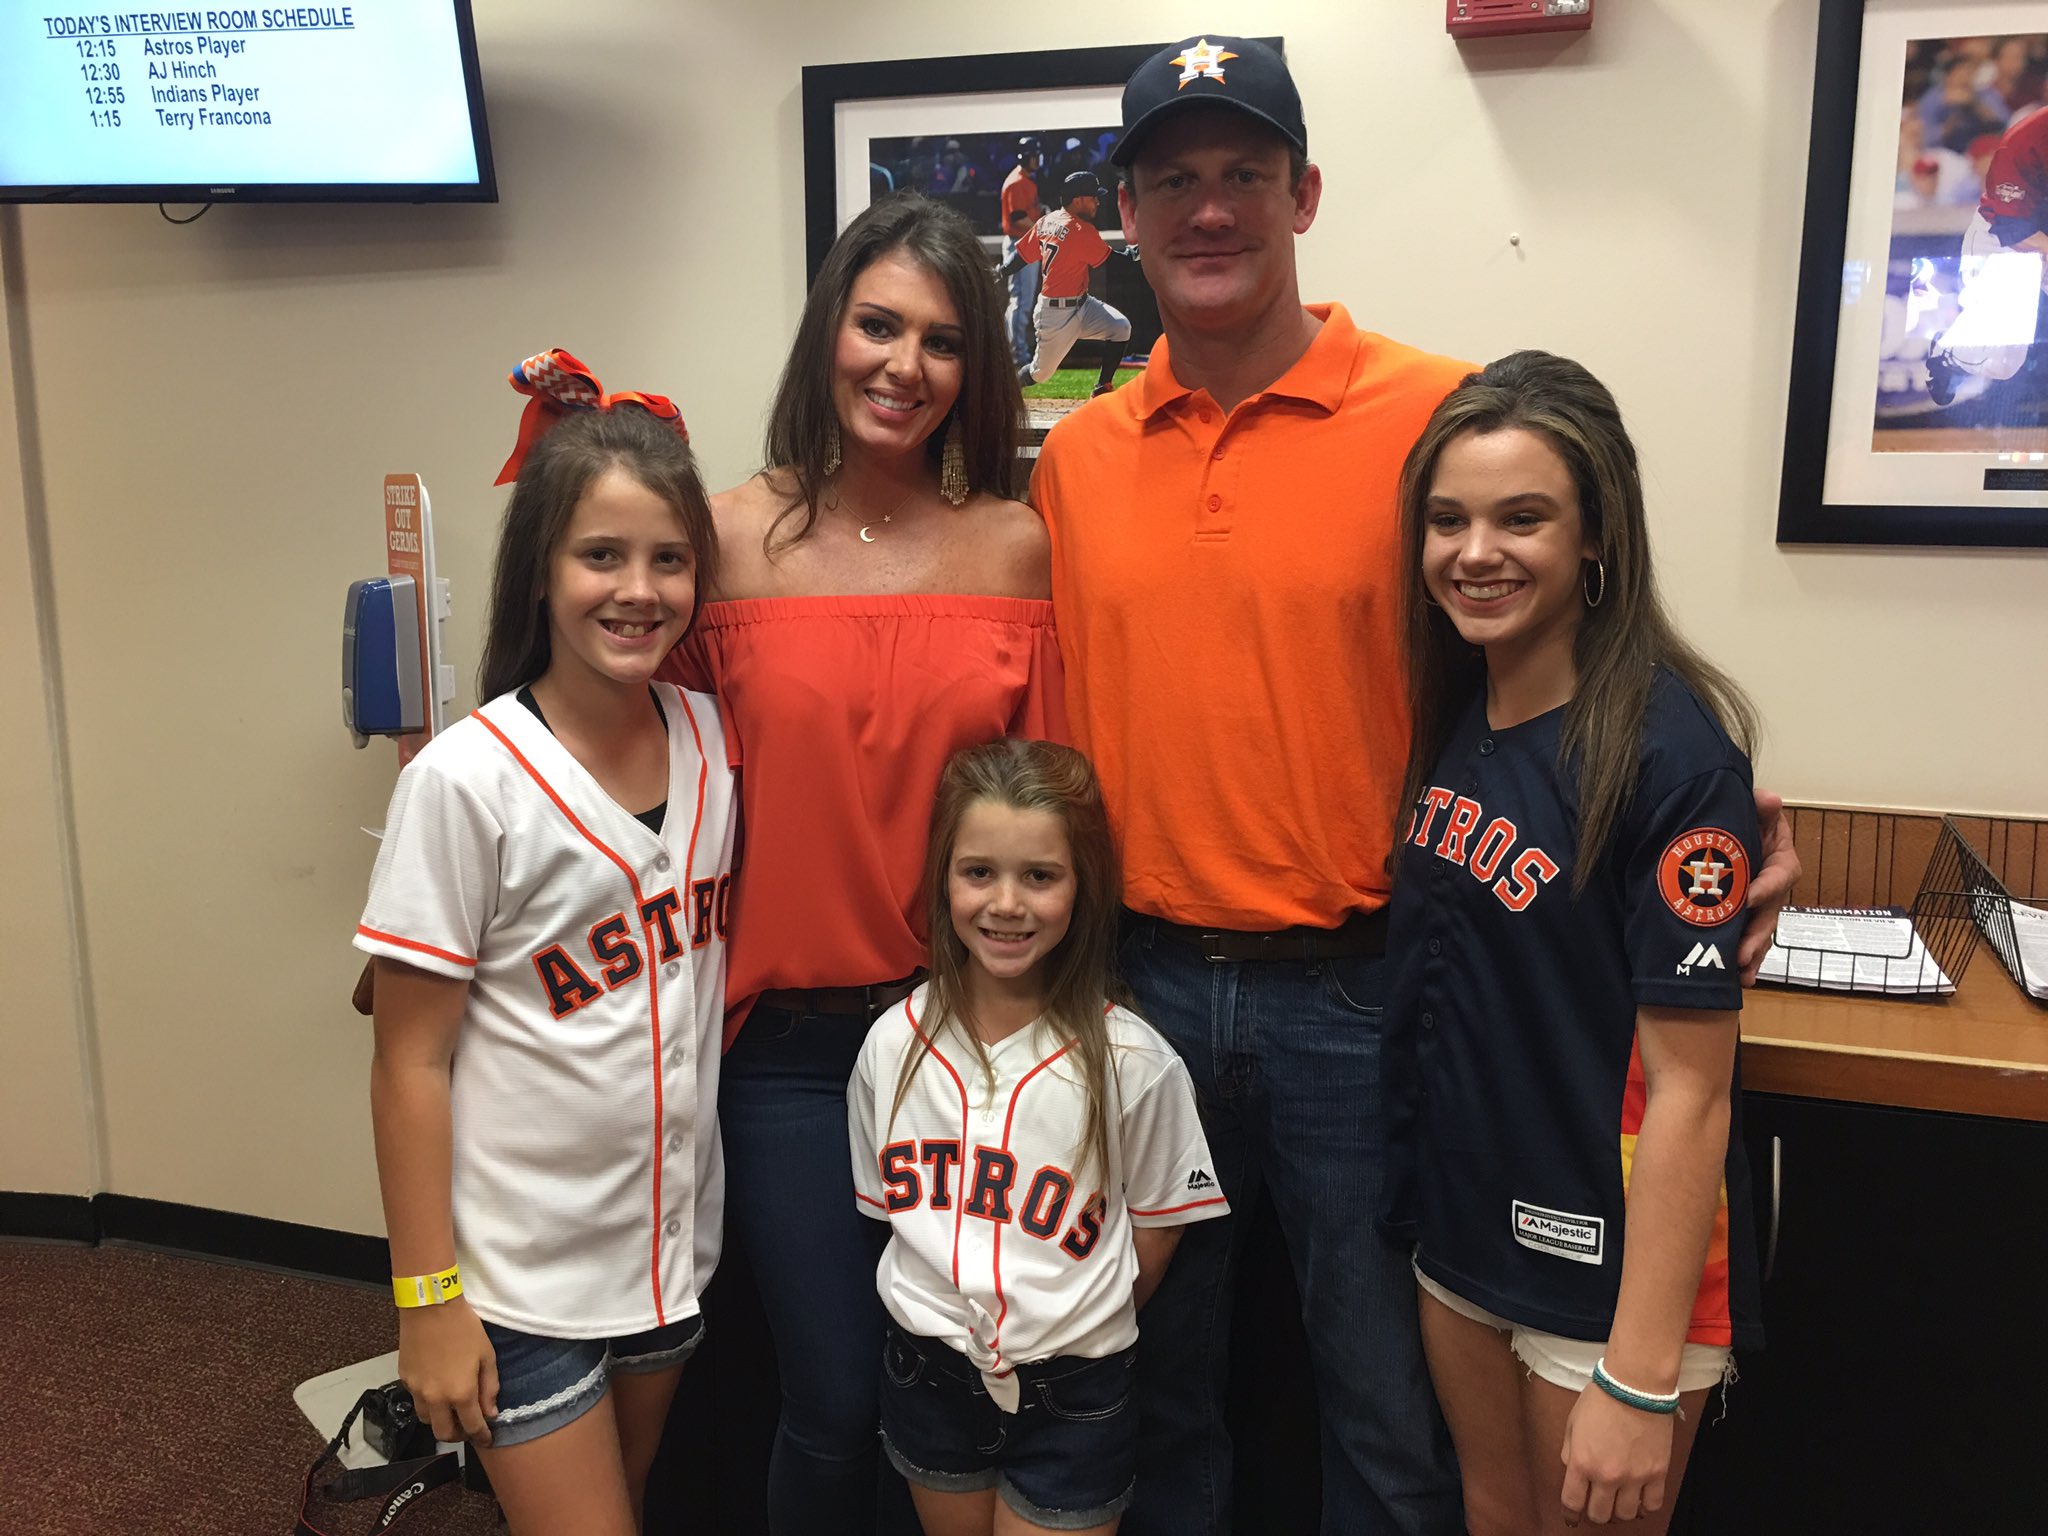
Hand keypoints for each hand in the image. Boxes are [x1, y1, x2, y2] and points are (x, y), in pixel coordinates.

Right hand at [397, 1297, 498, 1445]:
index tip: (487, 1440)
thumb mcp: (487, 1355)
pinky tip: (437, 1388)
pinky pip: (416, 1400)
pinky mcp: (404, 1380)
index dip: (481, 1437)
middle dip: (458, 1436)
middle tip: (468, 1428)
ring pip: (427, 1420)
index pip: (471, 1427)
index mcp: (460, 1393)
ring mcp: (416, 1391)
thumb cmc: (465, 1328)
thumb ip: (489, 1387)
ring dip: (441, 1420)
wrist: (430, 1307)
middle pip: (443, 1434)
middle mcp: (435, 1399)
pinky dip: (428, 1402)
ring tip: (452, 1409)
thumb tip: (490, 1413)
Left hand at [1559, 1383, 1675, 1523]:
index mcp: (1582, 1462)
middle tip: (1596, 1506)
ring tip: (1619, 1502)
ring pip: (1626, 1515)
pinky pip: (1653, 1505)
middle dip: (1595, 1514)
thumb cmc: (1601, 1399)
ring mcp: (1635, 1477)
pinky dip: (1645, 1508)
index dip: (1570, 1513)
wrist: (1635, 1386)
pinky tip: (1640, 1500)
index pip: (1572, 1502)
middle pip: (1600, 1515)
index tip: (1572, 1516)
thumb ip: (1569, 1452)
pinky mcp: (1658, 1473)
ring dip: (1620, 1512)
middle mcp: (1607, 1475)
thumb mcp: (1572, 1423)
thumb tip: (1572, 1471)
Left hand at [1737, 789, 1799, 982]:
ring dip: (1752, 954)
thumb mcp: (1748, 804)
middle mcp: (1771, 883)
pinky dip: (1744, 959)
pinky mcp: (1740, 915)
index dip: (1768, 886)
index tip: (1749, 898)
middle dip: (1757, 935)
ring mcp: (1757, 902)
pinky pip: (1745, 938)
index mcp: (1778, 855)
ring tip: (1741, 974)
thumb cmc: (1735, 814)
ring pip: (1760, 931)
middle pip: (1771, 912)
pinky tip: (1737, 979)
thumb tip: (1771, 800)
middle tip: (1742, 954)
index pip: (1781, 873)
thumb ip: (1759, 804)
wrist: (1711, 825)